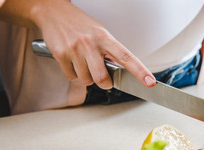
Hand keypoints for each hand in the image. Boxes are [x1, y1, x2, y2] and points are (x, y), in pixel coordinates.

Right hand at [33, 0, 155, 88]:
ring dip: (86, 77)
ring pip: (86, 80)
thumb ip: (109, 50)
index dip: (140, 71)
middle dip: (104, 83)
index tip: (150, 82)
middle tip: (104, 79)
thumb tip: (118, 70)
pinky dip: (73, 74)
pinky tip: (72, 62)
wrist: (53, 12)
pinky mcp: (61, 55)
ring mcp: (75, 50)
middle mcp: (91, 43)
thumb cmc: (80, 24)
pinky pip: (72, 77)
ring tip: (83, 63)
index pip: (127, 57)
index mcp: (105, 37)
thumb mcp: (100, 32)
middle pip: (102, 78)